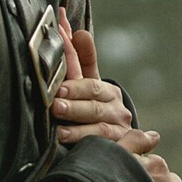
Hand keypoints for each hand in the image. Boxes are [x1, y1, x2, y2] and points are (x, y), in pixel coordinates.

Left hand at [53, 9, 131, 142]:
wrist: (124, 145)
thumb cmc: (97, 111)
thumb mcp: (90, 87)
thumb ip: (83, 60)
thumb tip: (79, 32)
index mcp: (106, 90)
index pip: (87, 71)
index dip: (71, 56)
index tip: (58, 45)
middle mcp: (114, 107)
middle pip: (94, 99)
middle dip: (75, 97)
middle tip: (57, 100)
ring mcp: (118, 129)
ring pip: (99, 126)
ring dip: (78, 126)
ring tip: (59, 128)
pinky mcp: (118, 149)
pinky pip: (103, 146)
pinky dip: (86, 144)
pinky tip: (69, 144)